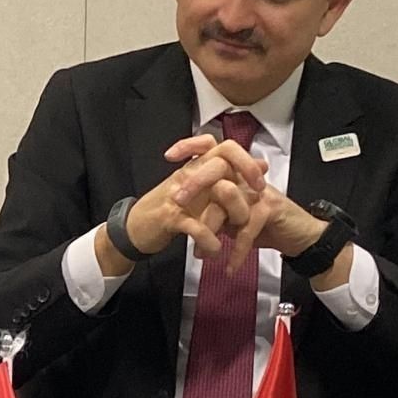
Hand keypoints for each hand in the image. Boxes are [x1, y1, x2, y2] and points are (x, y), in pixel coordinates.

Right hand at [98, 134, 269, 270]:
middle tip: (259, 195)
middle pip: (222, 156)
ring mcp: (178, 193)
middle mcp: (189, 174)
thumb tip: (262, 165)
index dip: (245, 158)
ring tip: (241, 232)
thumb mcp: (201, 192)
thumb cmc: (170, 211)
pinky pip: (196, 226)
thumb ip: (229, 179)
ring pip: (213, 189)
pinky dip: (209, 240)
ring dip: (232, 211)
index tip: (260, 180)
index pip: (223, 146)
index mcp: (196, 167)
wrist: (135, 229)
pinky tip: (216, 251)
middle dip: (245, 171)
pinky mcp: (170, 217)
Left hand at [161, 135, 335, 276]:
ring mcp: (259, 191)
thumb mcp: (233, 217)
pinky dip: (237, 252)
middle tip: (176, 203)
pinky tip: (228, 267)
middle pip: (216, 168)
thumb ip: (214, 210)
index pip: (213, 149)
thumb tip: (185, 217)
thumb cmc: (264, 225)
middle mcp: (246, 178)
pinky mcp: (270, 208)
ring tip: (200, 253)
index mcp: (235, 174)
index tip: (170, 155)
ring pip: (227, 199)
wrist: (299, 237)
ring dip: (211, 228)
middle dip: (194, 185)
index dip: (191, 146)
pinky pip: (246, 229)